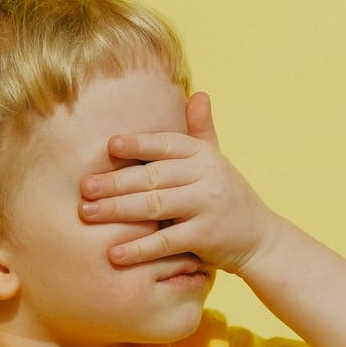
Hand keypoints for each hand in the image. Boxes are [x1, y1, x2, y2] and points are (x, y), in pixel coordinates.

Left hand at [79, 91, 273, 276]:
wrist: (262, 239)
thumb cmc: (229, 198)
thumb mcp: (218, 162)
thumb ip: (202, 132)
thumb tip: (197, 93)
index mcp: (204, 156)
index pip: (165, 145)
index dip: (138, 144)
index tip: (108, 146)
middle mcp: (206, 177)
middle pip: (152, 177)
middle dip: (114, 182)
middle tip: (83, 188)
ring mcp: (206, 206)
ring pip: (154, 206)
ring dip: (117, 210)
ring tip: (87, 213)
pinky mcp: (205, 237)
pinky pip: (165, 242)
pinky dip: (139, 249)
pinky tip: (114, 253)